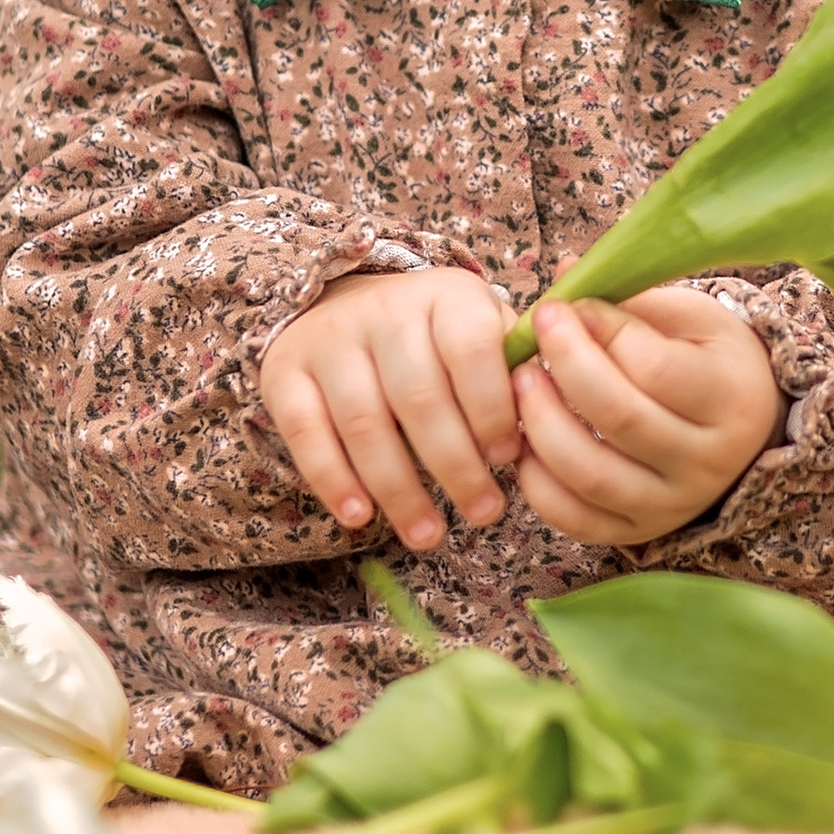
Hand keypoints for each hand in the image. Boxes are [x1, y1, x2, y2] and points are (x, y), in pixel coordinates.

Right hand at [259, 267, 520, 550]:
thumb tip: (548, 429)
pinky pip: (305, 432)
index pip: (472, 349)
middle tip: (484, 514)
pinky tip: (359, 518)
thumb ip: (514, 370)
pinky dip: (332, 480)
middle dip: (457, 467)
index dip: (492, 408)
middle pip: (420, 398)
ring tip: (428, 536)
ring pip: (365, 423)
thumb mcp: (483, 331)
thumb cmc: (437, 337)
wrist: (344, 300)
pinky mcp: (285, 371)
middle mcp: (385, 310)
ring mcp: (331, 340)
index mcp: (447, 297)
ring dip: (399, 489)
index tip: (509, 459)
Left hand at [513, 286, 784, 547]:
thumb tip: (565, 273)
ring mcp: (674, 504)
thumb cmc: (706, 359)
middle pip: (620, 418)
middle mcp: (709, 461)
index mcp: (730, 397)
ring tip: (520, 382)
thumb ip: (629, 299)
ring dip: (540, 424)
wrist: (742, 429)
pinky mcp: (639, 531)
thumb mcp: (686, 318)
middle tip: (534, 332)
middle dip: (565, 368)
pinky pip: (576, 518)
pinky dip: (538, 481)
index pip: (654, 368)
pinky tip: (526, 440)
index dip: (600, 333)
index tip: (566, 306)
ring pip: (591, 473)